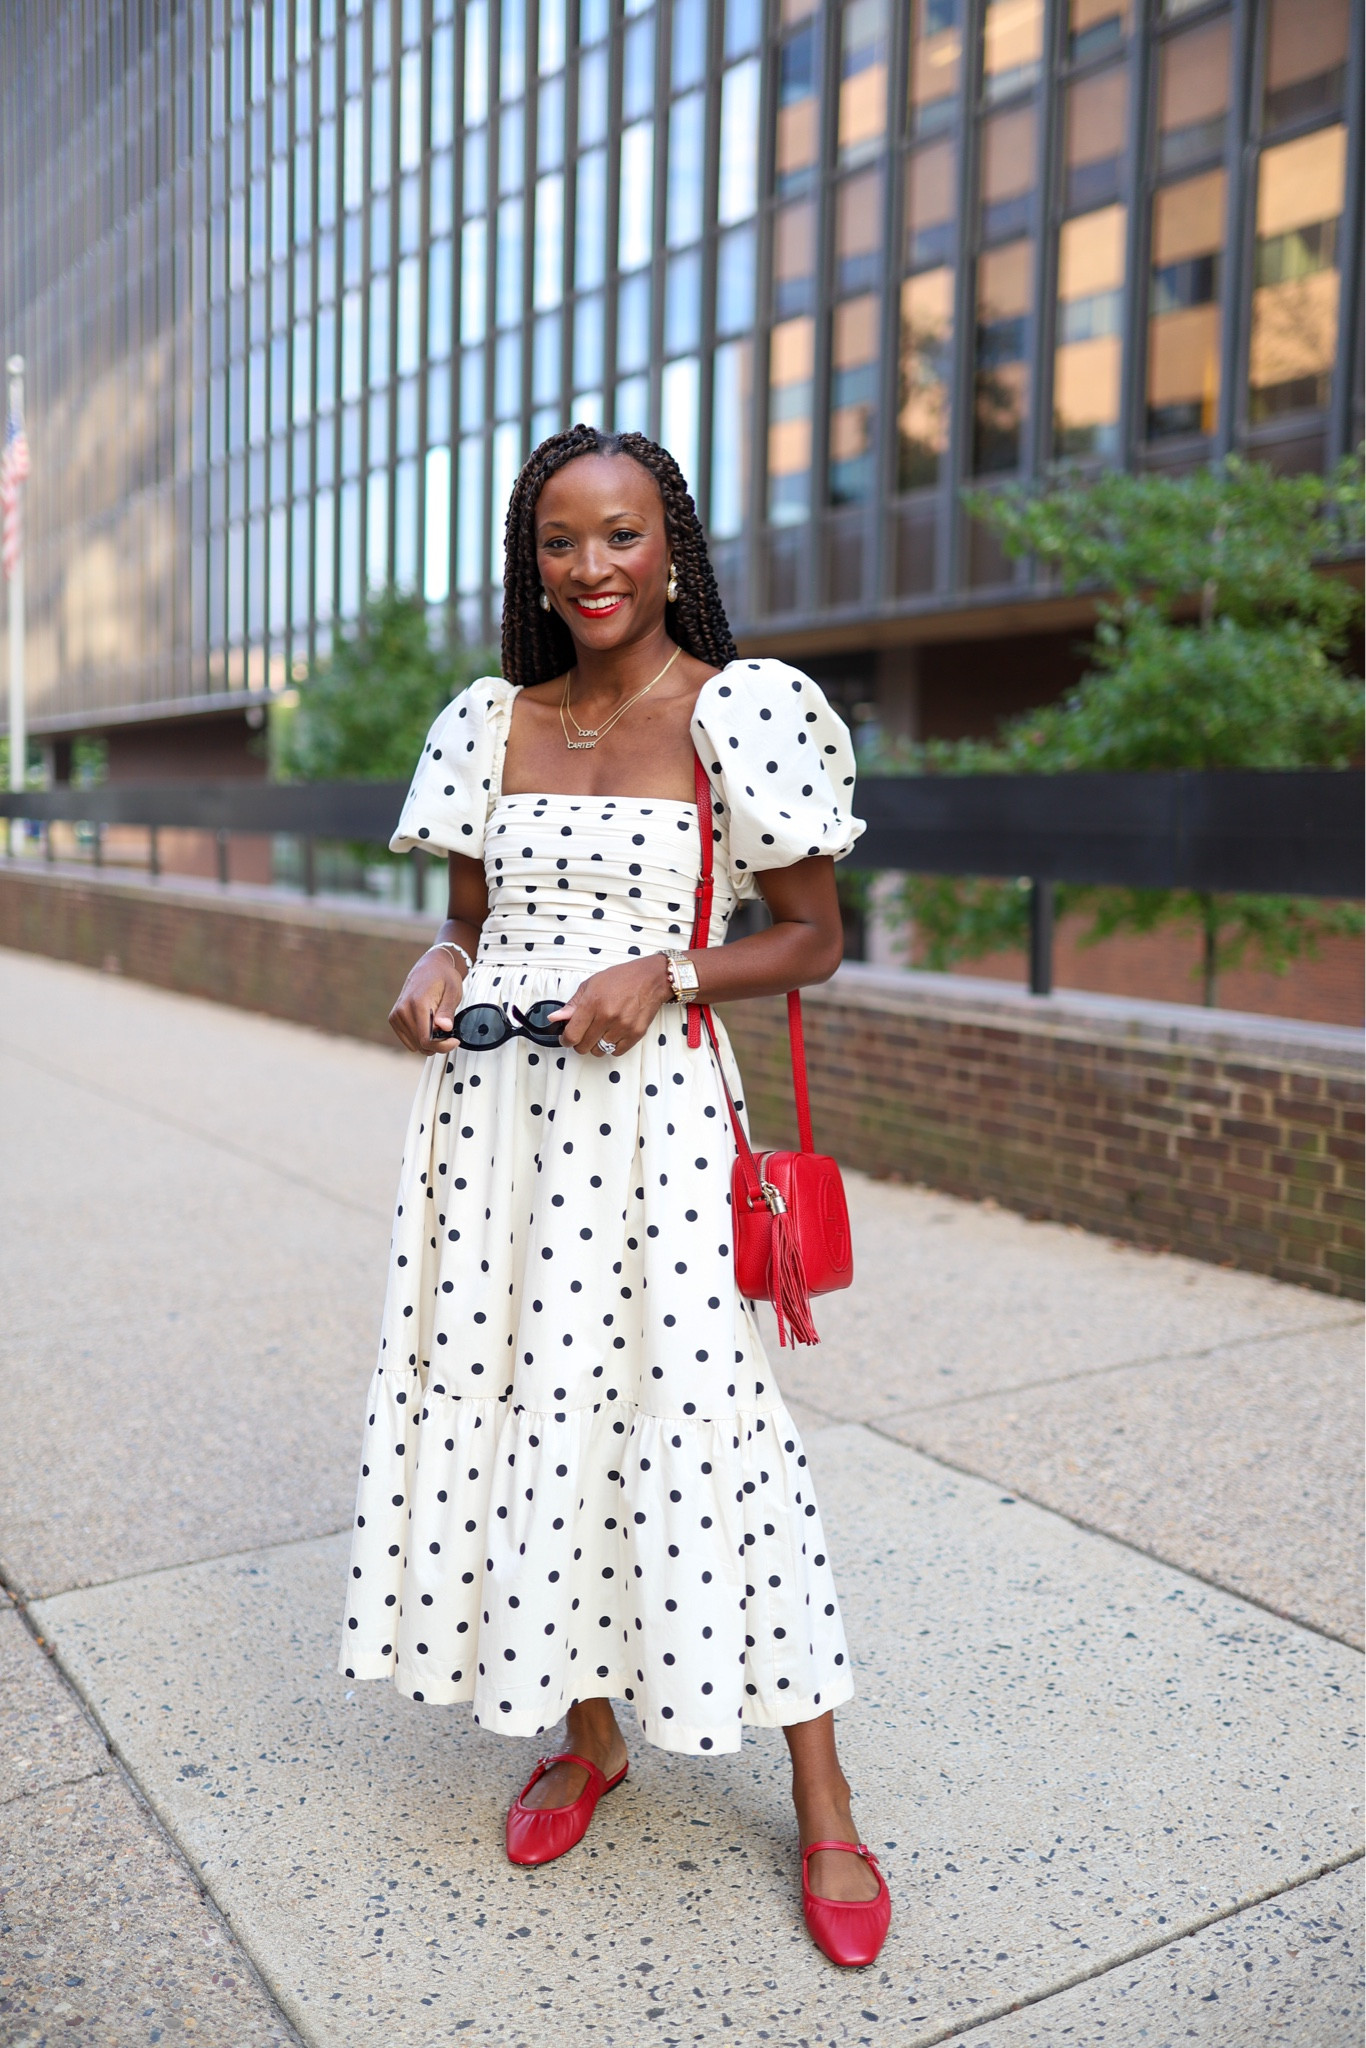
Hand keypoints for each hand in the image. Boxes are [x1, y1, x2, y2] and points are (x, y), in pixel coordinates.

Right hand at [389, 949, 464, 1054]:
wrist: (430, 967)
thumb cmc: (444, 978)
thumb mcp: (453, 992)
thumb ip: (447, 1011)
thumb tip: (445, 1027)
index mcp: (417, 1003)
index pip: (426, 1039)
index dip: (443, 1045)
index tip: (455, 1040)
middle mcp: (402, 1010)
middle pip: (420, 1044)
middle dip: (437, 1044)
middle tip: (449, 1033)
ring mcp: (396, 1015)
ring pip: (414, 1045)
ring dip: (429, 1042)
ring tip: (439, 1027)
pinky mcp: (394, 1019)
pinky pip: (408, 1040)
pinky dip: (420, 1038)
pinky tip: (429, 1027)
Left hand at [551, 955, 672, 1057]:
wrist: (651, 979)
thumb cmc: (621, 979)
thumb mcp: (591, 985)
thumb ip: (572, 1004)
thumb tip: (556, 1018)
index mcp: (593, 1003)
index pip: (572, 1035)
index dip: (565, 1040)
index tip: (566, 1038)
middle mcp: (607, 1016)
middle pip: (584, 1047)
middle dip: (580, 1042)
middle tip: (584, 1033)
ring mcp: (622, 1027)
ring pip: (599, 1051)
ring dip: (596, 1044)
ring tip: (601, 1031)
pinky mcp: (636, 1034)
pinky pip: (616, 1052)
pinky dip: (612, 1046)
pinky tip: (613, 1034)